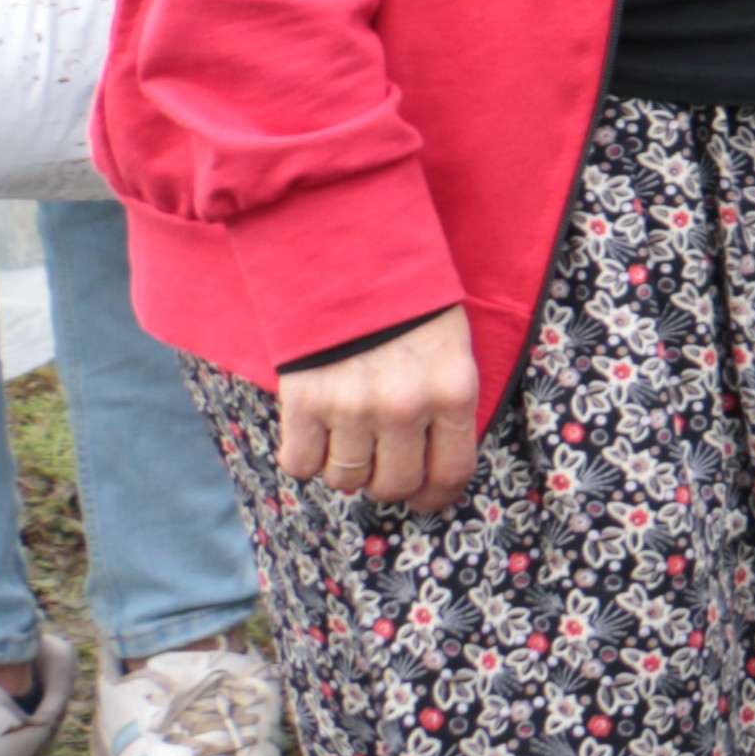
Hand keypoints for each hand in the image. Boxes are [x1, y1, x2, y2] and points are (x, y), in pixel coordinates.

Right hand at [278, 307, 481, 515]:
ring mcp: (353, 407)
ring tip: (347, 434)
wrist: (350, 257)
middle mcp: (406, 407)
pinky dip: (304, 456)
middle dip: (388, 480)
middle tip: (381, 461)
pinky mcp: (305, 402)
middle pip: (394, 485)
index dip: (437, 495)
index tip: (426, 497)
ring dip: (344, 465)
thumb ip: (448, 404)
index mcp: (454, 391)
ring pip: (345, 479)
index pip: (451, 472)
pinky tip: (314, 430)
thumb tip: (436, 465)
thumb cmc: (409, 303)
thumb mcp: (452, 348)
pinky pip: (300, 464)